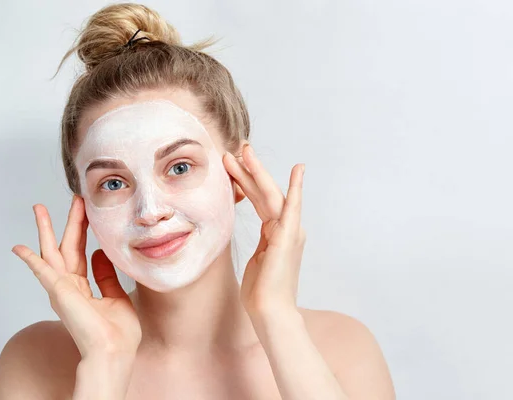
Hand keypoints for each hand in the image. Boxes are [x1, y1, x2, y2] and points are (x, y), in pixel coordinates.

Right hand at [11, 195, 141, 358]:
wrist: (114, 352)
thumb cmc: (118, 333)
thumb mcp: (116, 296)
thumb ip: (106, 276)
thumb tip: (99, 254)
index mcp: (82, 288)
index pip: (80, 251)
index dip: (83, 229)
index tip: (87, 209)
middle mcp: (68, 287)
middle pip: (65, 247)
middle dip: (68, 221)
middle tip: (72, 198)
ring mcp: (62, 289)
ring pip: (51, 252)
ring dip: (45, 230)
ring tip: (39, 209)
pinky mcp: (59, 292)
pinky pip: (41, 271)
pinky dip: (30, 259)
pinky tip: (20, 248)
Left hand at [223, 144, 305, 316]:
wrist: (271, 311)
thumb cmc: (262, 292)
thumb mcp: (258, 260)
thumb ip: (261, 243)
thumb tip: (257, 233)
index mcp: (276, 233)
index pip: (259, 199)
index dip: (247, 180)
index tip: (234, 164)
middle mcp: (285, 228)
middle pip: (264, 192)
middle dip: (250, 169)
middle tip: (238, 148)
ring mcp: (288, 231)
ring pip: (271, 194)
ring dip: (256, 172)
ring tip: (243, 151)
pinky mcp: (288, 237)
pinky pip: (291, 208)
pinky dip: (296, 189)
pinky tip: (299, 170)